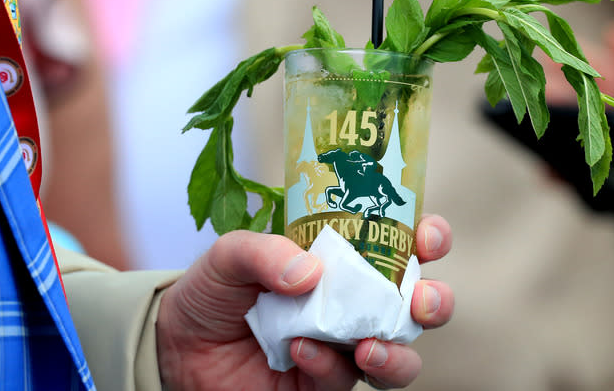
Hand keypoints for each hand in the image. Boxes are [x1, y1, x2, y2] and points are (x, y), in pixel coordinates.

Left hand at [155, 214, 453, 389]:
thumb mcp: (227, 256)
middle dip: (436, 301)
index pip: (398, 244)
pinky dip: (328, 365)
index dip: (427, 238)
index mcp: (341, 260)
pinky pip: (343, 379)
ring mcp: (341, 346)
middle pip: (418, 304)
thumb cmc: (212, 292)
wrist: (177, 349)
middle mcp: (351, 303)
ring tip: (367, 345)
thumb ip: (263, 251)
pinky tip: (300, 349)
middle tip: (420, 300)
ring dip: (398, 352)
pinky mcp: (322, 384)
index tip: (427, 237)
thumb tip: (311, 272)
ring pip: (400, 355)